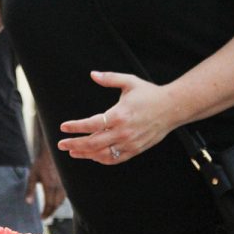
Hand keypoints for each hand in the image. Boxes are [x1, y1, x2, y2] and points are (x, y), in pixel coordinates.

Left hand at [26, 149, 65, 218]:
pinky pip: (65, 195)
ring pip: (62, 200)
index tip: (42, 218)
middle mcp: (58, 186)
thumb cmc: (40, 164)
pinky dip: (61, 201)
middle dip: (51, 212)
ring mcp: (64, 184)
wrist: (51, 152)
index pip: (50, 204)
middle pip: (56, 204)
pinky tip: (56, 202)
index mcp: (49, 186)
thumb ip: (30, 190)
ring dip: (56, 207)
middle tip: (45, 217)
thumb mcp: (32, 176)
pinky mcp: (67, 181)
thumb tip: (28, 203)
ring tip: (49, 211)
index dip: (46, 213)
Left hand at [57, 71, 176, 164]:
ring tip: (72, 152)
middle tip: (61, 144)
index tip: (63, 127)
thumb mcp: (130, 82)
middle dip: (74, 144)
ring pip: (101, 154)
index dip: (75, 127)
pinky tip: (91, 155)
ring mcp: (129, 143)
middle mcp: (123, 132)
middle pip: (92, 143)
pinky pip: (114, 159)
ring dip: (84, 154)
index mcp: (119, 114)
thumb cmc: (150, 94)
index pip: (91, 124)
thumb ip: (109, 78)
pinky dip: (100, 159)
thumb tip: (92, 74)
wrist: (172, 108)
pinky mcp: (135, 150)